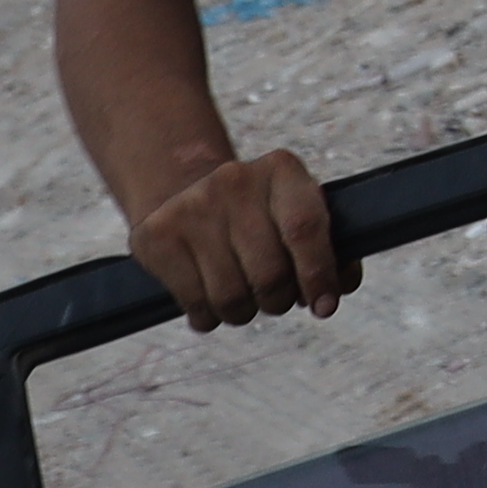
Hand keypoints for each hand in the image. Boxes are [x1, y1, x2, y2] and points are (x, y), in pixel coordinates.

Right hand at [129, 145, 345, 328]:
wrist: (183, 190)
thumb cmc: (260, 217)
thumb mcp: (297, 212)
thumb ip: (329, 251)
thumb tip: (327, 299)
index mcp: (281, 170)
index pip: (305, 227)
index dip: (318, 274)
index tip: (323, 306)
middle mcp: (235, 181)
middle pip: (270, 273)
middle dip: (278, 300)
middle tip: (274, 298)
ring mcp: (192, 207)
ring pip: (231, 298)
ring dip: (243, 313)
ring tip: (242, 296)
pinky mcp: (157, 236)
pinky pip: (196, 305)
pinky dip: (209, 317)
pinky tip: (209, 299)